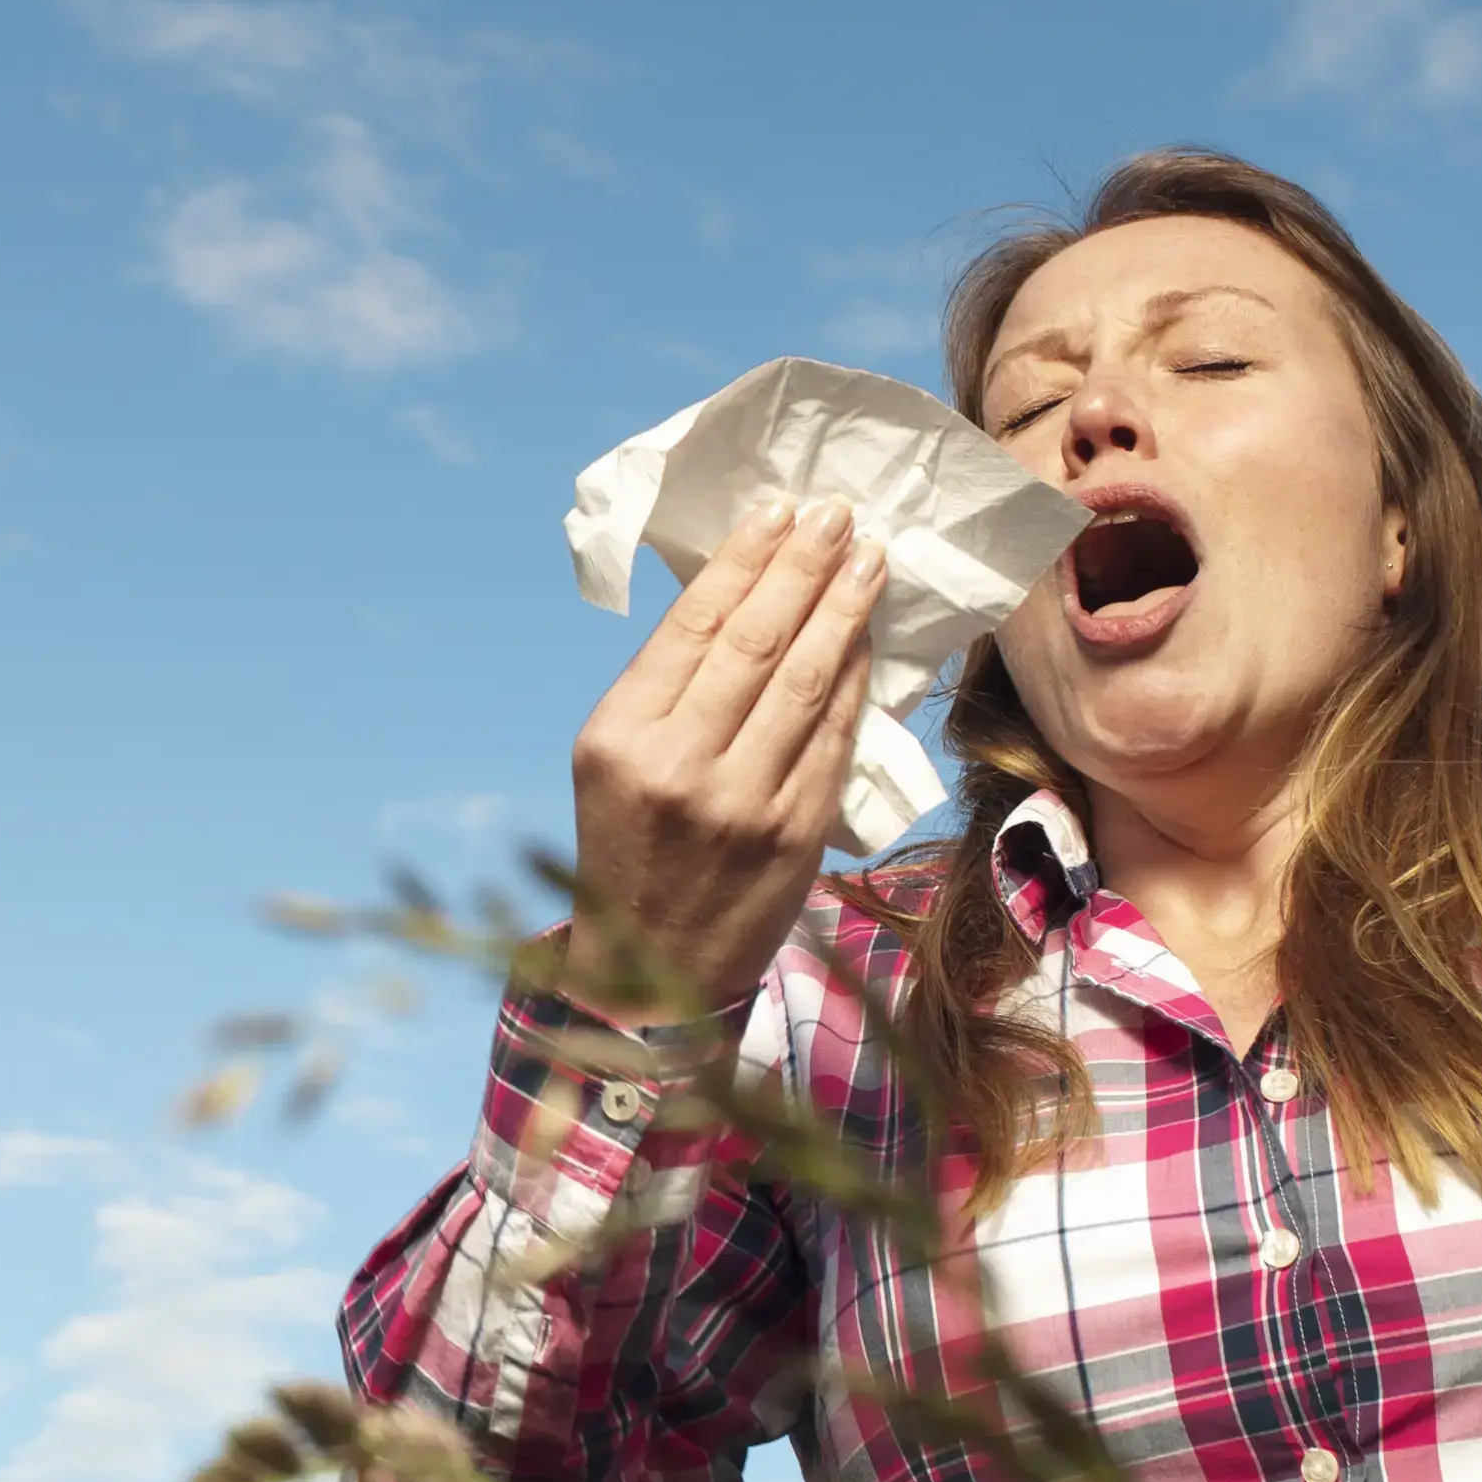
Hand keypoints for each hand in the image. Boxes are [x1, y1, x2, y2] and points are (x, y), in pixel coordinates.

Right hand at [566, 498, 883, 1020]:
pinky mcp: (796, 832)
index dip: (745, 561)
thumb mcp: (613, 763)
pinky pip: (836, 735)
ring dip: (844, 609)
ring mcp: (744, 802)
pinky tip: (865, 636)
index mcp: (620, 738)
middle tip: (838, 516)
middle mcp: (679, 766)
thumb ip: (667, 689)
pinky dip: (855, 678)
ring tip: (867, 558)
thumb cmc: (631, 849)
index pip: (693, 625)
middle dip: (804, 567)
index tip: (779, 511)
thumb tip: (742, 594)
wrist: (652, 970)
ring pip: (809, 681)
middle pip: (758, 641)